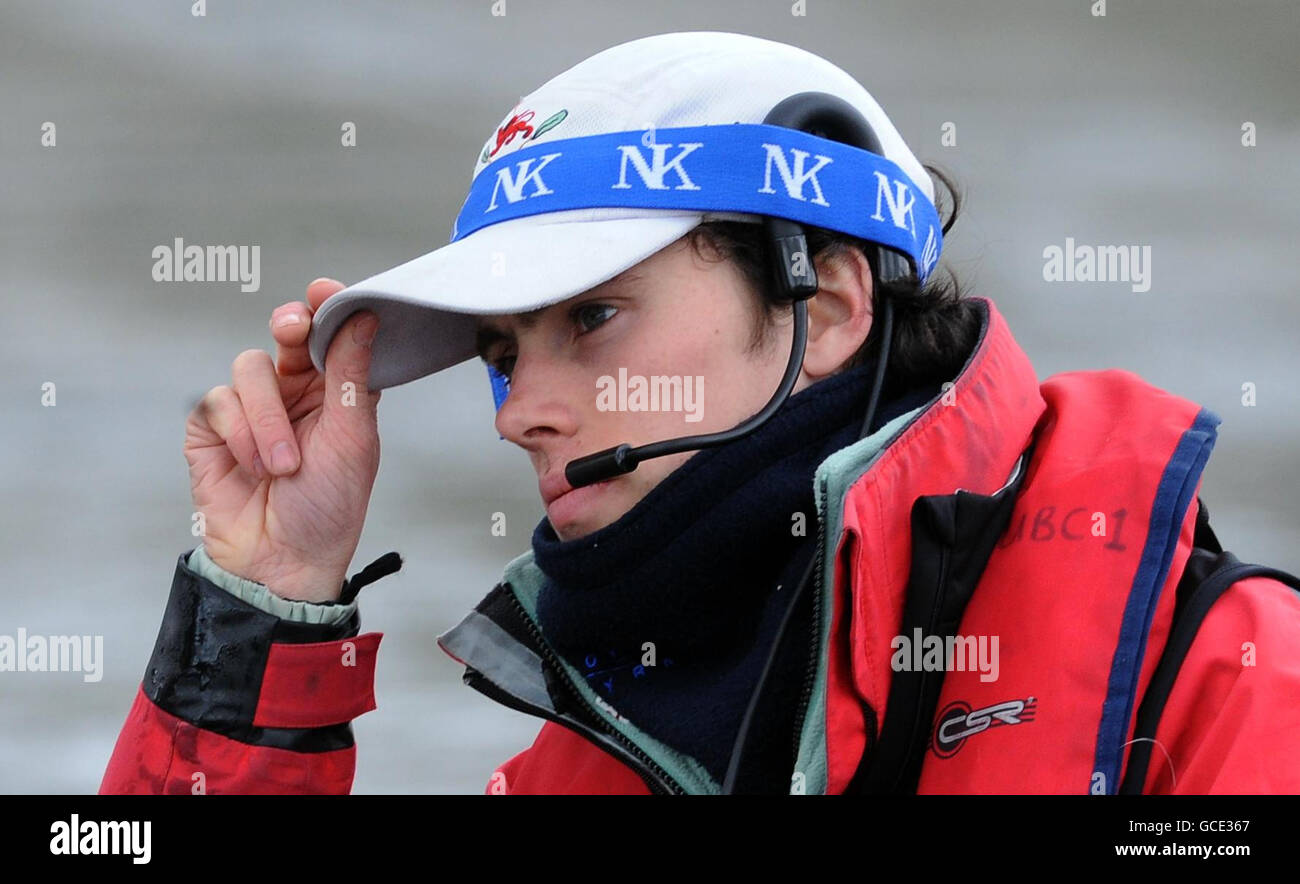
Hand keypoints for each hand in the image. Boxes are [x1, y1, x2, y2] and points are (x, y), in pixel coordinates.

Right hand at [184, 278, 381, 601]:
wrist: (282, 562)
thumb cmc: (329, 508)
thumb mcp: (353, 439)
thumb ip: (353, 375)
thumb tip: (364, 316)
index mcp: (337, 391)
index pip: (332, 335)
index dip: (328, 307)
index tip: (326, 290)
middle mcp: (295, 393)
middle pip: (286, 334)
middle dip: (289, 326)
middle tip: (293, 329)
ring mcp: (251, 409)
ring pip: (249, 368)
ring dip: (267, 419)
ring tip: (284, 466)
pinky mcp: (212, 428)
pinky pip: (218, 401)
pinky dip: (240, 434)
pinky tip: (254, 468)